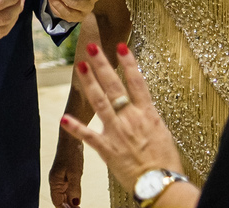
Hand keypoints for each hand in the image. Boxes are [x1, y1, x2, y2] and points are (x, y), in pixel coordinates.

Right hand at [48, 128, 84, 206]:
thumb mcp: (75, 173)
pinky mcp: (65, 173)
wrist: (71, 138)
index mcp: (54, 181)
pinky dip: (72, 195)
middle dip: (68, 207)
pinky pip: (67, 189)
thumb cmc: (71, 151)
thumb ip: (74, 190)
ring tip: (79, 207)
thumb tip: (75, 203)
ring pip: (63, 195)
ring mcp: (60, 177)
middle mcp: (55, 180)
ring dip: (70, 202)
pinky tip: (77, 197)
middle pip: (60, 200)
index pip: (57, 202)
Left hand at [59, 43, 184, 194]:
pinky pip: (89, 136)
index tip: (120, 46)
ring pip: (100, 102)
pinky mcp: (107, 148)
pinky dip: (75, 127)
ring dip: (89, 83)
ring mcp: (117, 132)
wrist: (161, 184)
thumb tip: (142, 107)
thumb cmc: (165, 162)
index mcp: (147, 114)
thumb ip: (148, 118)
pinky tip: (63, 118)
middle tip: (92, 47)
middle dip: (102, 65)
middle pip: (114, 86)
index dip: (128, 62)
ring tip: (80, 66)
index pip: (137, 82)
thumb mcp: (162, 133)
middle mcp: (130, 118)